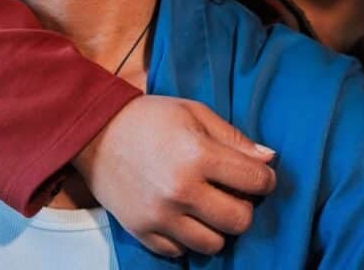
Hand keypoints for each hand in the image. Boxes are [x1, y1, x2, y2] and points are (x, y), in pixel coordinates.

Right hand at [73, 95, 276, 256]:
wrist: (94, 133)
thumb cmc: (149, 117)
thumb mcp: (194, 112)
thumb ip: (233, 138)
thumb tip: (269, 160)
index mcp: (198, 155)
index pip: (256, 181)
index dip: (265, 179)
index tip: (258, 176)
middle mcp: (181, 190)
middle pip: (240, 220)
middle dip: (244, 207)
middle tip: (232, 194)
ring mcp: (160, 216)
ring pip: (214, 244)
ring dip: (217, 227)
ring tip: (207, 207)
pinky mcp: (142, 232)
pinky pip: (180, 251)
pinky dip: (186, 237)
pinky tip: (182, 216)